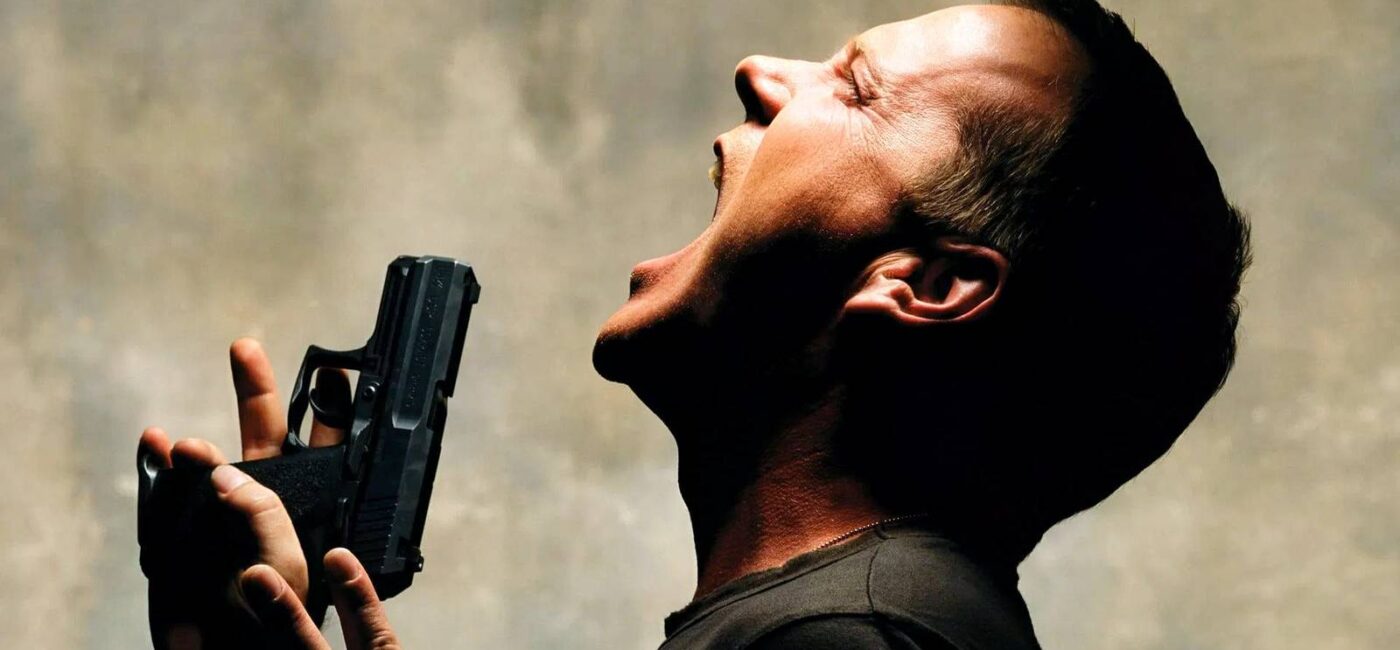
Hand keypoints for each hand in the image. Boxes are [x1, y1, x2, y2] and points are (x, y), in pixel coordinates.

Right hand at [139, 338, 400, 648]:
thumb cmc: (274, 622)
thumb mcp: (286, 567)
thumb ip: (264, 516)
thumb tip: (225, 472)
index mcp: (309, 511)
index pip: (325, 450)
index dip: (328, 410)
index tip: (333, 370)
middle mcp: (268, 507)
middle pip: (267, 437)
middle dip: (257, 392)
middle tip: (246, 348)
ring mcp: (223, 517)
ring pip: (213, 463)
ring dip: (200, 445)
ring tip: (188, 444)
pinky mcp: (182, 533)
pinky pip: (169, 492)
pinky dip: (158, 465)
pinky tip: (156, 446)